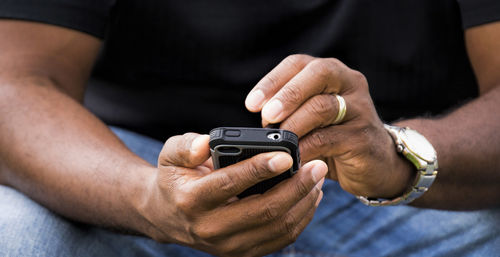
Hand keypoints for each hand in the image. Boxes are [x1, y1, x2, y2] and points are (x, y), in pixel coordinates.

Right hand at [136, 133, 326, 256]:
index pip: (230, 184)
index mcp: (192, 200)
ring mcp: (228, 246)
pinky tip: (309, 197)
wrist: (168, 215)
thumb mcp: (170, 155)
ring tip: (317, 180)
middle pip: (263, 211)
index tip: (287, 156)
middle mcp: (210, 228)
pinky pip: (280, 239)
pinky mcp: (243, 253)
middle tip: (316, 166)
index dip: (260, 169)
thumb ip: (186, 146)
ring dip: (303, 203)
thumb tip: (204, 143)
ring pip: (277, 228)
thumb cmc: (176, 178)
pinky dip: (300, 218)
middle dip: (296, 187)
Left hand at [245, 54, 413, 198]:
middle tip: (266, 116)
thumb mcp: (310, 118)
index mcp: (332, 73)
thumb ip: (289, 111)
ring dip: (294, 123)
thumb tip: (258, 118)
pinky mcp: (363, 137)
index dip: (272, 80)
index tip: (251, 104)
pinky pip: (329, 139)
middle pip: (317, 75)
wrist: (377, 163)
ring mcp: (361, 109)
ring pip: (323, 107)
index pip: (298, 63)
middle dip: (287, 94)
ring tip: (277, 140)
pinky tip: (292, 158)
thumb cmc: (335, 137)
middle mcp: (349, 83)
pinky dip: (305, 148)